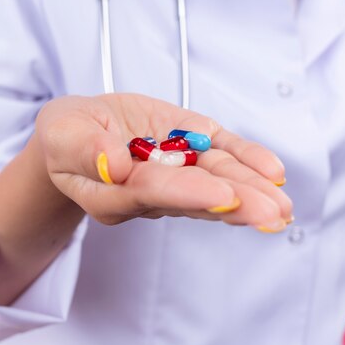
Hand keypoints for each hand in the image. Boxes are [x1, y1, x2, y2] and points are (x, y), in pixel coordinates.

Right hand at [35, 93, 292, 230]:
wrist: (81, 130)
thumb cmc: (66, 135)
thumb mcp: (62, 133)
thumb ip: (85, 149)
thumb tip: (116, 166)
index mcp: (111, 195)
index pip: (149, 193)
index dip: (186, 193)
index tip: (222, 195)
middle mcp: (147, 192)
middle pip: (192, 198)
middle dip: (233, 203)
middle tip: (270, 213)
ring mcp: (173, 171)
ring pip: (215, 180)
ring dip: (251, 190)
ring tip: (283, 204)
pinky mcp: (189, 147)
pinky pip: (220, 154)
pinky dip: (247, 159)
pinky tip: (273, 173)